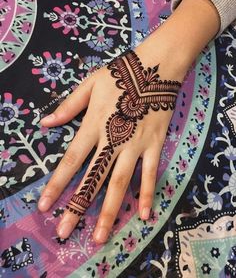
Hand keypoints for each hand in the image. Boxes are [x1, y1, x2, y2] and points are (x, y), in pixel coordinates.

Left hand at [37, 48, 182, 243]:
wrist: (156, 68)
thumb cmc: (120, 74)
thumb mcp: (89, 85)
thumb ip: (68, 106)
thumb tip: (45, 123)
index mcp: (94, 124)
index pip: (71, 160)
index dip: (56, 183)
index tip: (44, 205)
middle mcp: (113, 139)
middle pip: (93, 177)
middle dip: (77, 205)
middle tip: (66, 232)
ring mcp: (135, 145)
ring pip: (120, 182)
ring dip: (109, 209)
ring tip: (100, 235)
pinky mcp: (154, 145)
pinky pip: (150, 173)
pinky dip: (146, 194)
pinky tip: (142, 215)